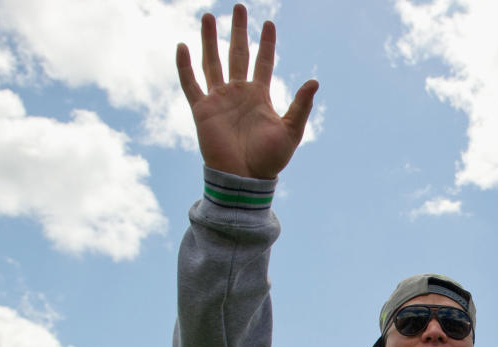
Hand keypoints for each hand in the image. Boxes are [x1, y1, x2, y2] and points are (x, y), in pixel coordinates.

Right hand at [176, 4, 318, 178]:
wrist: (244, 179)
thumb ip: (301, 106)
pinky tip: (182, 46)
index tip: (269, 23)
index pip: (263, 62)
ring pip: (213, 62)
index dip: (266, 43)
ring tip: (208, 17)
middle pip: (238, 54)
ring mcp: (219, 100)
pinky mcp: (202, 110)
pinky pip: (191, 84)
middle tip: (239, 7)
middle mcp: (238, 93)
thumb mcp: (291, 131)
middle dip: (239, 31)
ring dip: (210, 40)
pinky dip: (184, 66)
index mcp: (259, 96)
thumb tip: (315, 81)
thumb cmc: (269, 160)